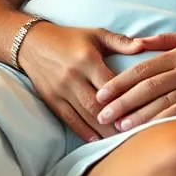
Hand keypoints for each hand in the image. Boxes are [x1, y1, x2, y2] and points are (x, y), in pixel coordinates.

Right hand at [16, 22, 144, 142]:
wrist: (32, 43)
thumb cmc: (70, 38)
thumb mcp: (95, 35)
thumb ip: (120, 42)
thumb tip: (143, 46)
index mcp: (87, 60)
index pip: (110, 84)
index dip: (125, 99)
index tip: (142, 111)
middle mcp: (73, 76)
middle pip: (98, 105)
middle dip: (116, 121)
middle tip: (135, 133)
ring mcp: (60, 90)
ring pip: (85, 116)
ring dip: (102, 130)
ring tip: (120, 140)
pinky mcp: (51, 100)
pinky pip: (69, 120)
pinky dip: (83, 132)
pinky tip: (96, 140)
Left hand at [93, 31, 175, 130]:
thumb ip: (164, 41)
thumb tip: (137, 43)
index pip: (143, 67)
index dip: (120, 81)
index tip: (102, 93)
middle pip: (147, 86)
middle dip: (122, 101)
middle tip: (102, 114)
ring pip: (162, 101)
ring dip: (138, 115)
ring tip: (118, 126)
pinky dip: (163, 121)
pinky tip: (148, 130)